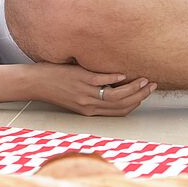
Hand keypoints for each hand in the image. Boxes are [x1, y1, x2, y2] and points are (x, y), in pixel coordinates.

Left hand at [30, 62, 156, 116]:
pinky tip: (123, 74)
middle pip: (123, 105)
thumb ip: (93, 96)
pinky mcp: (81, 79)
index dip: (136, 104)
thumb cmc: (55, 88)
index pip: (120, 112)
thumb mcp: (76, 98)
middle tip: (152, 86)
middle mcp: (90, 105)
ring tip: (144, 80)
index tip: (146, 94)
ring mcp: (86, 92)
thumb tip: (111, 87)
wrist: (35, 83)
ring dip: (134, 88)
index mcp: (90, 111)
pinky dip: (115, 79)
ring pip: (117, 96)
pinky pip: (103, 81)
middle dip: (141, 96)